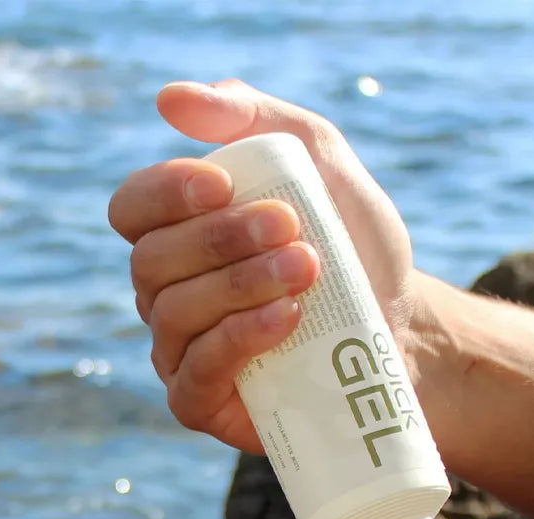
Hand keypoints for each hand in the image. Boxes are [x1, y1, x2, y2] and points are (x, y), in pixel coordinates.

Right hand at [108, 80, 414, 453]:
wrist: (401, 323)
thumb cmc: (352, 244)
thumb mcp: (319, 164)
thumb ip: (255, 120)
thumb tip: (169, 100)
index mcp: (179, 235)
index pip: (132, 210)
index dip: (164, 194)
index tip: (225, 183)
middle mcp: (167, 294)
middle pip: (153, 262)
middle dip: (220, 239)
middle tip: (292, 227)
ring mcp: (181, 352)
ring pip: (175, 314)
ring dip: (239, 285)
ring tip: (307, 269)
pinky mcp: (204, 403)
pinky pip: (195, 374)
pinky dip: (237, 339)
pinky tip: (287, 316)